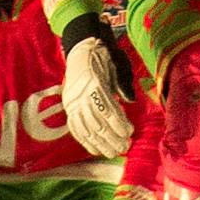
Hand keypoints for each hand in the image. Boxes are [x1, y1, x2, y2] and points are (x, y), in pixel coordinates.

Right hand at [58, 14, 136, 158]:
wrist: (82, 47)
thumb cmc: (104, 55)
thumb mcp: (118, 64)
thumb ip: (123, 83)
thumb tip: (131, 101)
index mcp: (94, 82)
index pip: (107, 108)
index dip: (119, 123)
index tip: (130, 132)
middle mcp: (80, 94)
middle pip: (96, 122)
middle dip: (111, 138)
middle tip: (124, 146)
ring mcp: (72, 102)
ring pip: (86, 128)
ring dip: (100, 143)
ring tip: (113, 152)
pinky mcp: (68, 106)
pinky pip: (75, 127)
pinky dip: (85, 140)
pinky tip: (95, 149)